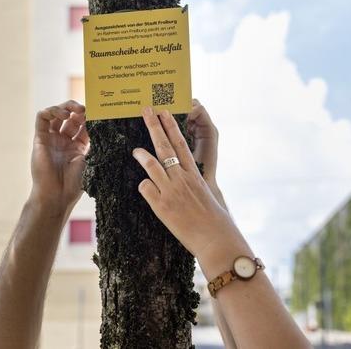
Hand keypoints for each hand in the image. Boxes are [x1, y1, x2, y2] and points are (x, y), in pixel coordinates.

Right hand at [29, 100, 88, 216]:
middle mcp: (63, 141)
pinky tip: (63, 115)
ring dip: (66, 107)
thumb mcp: (91, 159)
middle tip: (87, 109)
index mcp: (77, 147)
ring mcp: (51, 139)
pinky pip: (41, 118)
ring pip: (56, 113)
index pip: (84, 125)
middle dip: (79, 109)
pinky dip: (51, 110)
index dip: (90, 116)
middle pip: (70, 117)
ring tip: (76, 110)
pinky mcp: (40, 138)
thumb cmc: (75, 183)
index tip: (99, 112)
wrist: (57, 195)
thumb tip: (108, 125)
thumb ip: (96, 142)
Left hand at [132, 107, 249, 277]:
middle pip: (164, 147)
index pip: (180, 143)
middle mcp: (182, 179)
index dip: (170, 126)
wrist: (215, 239)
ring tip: (135, 150)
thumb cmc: (214, 220)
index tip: (164, 112)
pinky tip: (146, 189)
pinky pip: (146, 189)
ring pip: (152, 165)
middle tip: (146, 110)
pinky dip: (144, 187)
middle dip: (154, 126)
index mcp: (194, 174)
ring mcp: (171, 191)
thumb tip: (178, 176)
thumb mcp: (205, 195)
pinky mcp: (161, 206)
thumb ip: (191, 183)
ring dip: (142, 155)